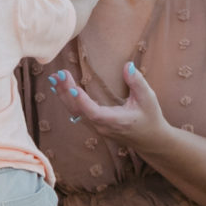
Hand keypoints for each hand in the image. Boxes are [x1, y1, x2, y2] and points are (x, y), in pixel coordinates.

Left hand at [47, 59, 167, 145]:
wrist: (151, 140)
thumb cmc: (151, 118)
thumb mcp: (148, 99)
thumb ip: (137, 82)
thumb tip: (127, 65)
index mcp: (116, 121)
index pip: (95, 113)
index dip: (83, 102)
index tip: (73, 88)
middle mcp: (103, 127)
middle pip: (79, 111)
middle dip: (67, 93)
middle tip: (59, 74)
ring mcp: (98, 128)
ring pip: (76, 112)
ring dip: (64, 95)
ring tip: (55, 79)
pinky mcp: (96, 125)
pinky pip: (78, 114)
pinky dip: (68, 101)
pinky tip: (60, 90)